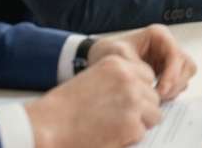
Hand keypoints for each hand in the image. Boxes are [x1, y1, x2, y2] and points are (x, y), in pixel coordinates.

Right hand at [25, 55, 160, 147]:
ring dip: (138, 123)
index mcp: (118, 63)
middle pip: (153, 96)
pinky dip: (129, 138)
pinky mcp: (133, 125)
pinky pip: (142, 133)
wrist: (47, 126)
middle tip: (118, 119)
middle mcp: (129, 78)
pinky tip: (109, 135)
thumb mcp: (94, 79)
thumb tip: (143, 92)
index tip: (125, 101)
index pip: (147, 76)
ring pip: (154, 115)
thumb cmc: (64, 107)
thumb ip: (118, 82)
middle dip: (141, 109)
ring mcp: (133, 101)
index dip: (138, 92)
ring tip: (114, 127)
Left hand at [88, 24, 196, 100]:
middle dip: (175, 83)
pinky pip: (179, 83)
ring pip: (186, 75)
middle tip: (159, 96)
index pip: (176, 54)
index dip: (172, 74)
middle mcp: (168, 45)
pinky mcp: (168, 71)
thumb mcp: (117, 55)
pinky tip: (155, 96)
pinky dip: (171, 92)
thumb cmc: (108, 52)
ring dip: (174, 89)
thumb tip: (152, 81)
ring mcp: (169, 58)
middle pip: (186, 65)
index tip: (160, 90)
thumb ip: (135, 66)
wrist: (100, 59)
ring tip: (156, 97)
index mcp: (159, 35)